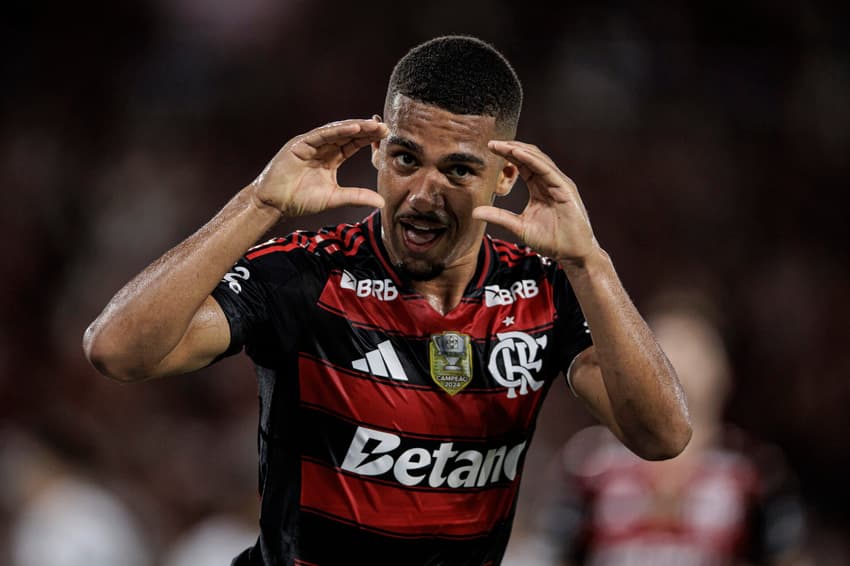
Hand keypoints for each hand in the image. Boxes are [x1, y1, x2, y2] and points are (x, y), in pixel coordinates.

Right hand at [250, 119, 387, 217]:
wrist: (274, 204)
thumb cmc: (299, 200)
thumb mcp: (335, 198)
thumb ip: (357, 197)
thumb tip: (382, 202)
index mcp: (330, 158)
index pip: (353, 145)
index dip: (369, 140)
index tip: (386, 136)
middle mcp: (322, 148)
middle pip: (348, 135)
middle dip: (366, 130)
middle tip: (386, 127)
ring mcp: (310, 144)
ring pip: (336, 132)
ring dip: (355, 127)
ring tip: (373, 125)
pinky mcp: (300, 144)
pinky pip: (321, 135)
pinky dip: (337, 130)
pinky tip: (354, 128)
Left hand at [473, 140, 597, 264]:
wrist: (572, 254)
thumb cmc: (552, 240)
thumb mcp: (519, 227)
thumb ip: (499, 217)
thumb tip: (475, 212)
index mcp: (540, 187)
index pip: (522, 164)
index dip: (507, 155)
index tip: (490, 148)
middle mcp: (550, 182)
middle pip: (530, 157)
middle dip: (511, 148)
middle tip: (492, 143)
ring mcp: (559, 184)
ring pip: (538, 159)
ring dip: (519, 150)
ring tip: (502, 145)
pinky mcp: (566, 190)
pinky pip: (547, 170)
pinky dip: (532, 160)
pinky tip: (518, 154)